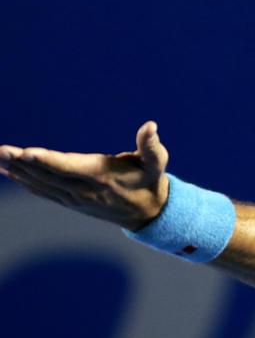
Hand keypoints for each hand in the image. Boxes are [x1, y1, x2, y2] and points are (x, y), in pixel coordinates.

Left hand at [0, 121, 169, 230]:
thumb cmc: (151, 181)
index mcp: (102, 177)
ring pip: (41, 184)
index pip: (70, 168)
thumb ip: (151, 144)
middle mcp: (84, 190)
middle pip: (48, 175)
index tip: (26, 153)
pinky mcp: (71, 201)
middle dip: (22, 163)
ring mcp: (75, 198)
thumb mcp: (157, 162)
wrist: (148, 212)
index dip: (47, 160)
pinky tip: (9, 172)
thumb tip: (151, 125)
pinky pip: (43, 191)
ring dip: (17, 171)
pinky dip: (25, 182)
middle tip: (1, 150)